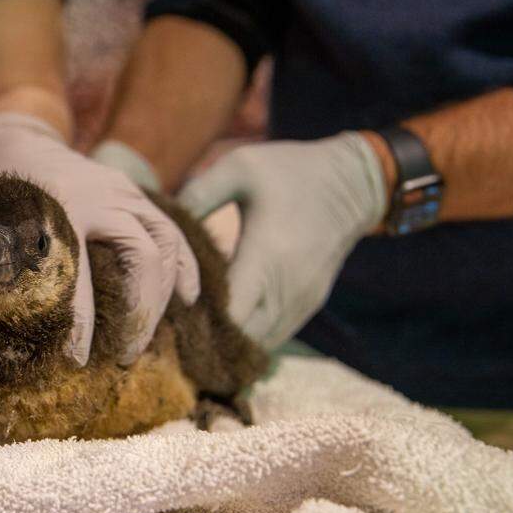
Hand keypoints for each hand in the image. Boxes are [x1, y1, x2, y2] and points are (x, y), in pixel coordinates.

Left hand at [0, 112, 199, 365]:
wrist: (16, 143)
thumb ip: (7, 271)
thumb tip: (14, 336)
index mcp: (56, 205)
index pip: (78, 272)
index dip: (80, 322)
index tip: (77, 360)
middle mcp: (99, 194)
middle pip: (140, 255)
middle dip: (138, 312)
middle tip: (122, 356)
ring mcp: (122, 190)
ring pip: (164, 241)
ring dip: (162, 295)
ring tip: (144, 336)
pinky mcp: (133, 192)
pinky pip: (170, 229)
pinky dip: (183, 265)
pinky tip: (189, 298)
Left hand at [177, 132, 387, 348]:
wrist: (352, 184)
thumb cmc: (290, 171)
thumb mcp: (240, 167)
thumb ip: (198, 193)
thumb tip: (160, 221)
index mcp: (267, 255)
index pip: (229, 314)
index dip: (194, 319)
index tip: (165, 308)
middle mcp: (286, 289)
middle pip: (238, 339)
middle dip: (203, 335)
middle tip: (169, 320)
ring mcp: (300, 303)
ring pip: (256, 345)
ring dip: (225, 340)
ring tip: (191, 322)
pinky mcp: (307, 307)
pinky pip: (272, 337)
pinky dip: (246, 335)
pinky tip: (221, 318)